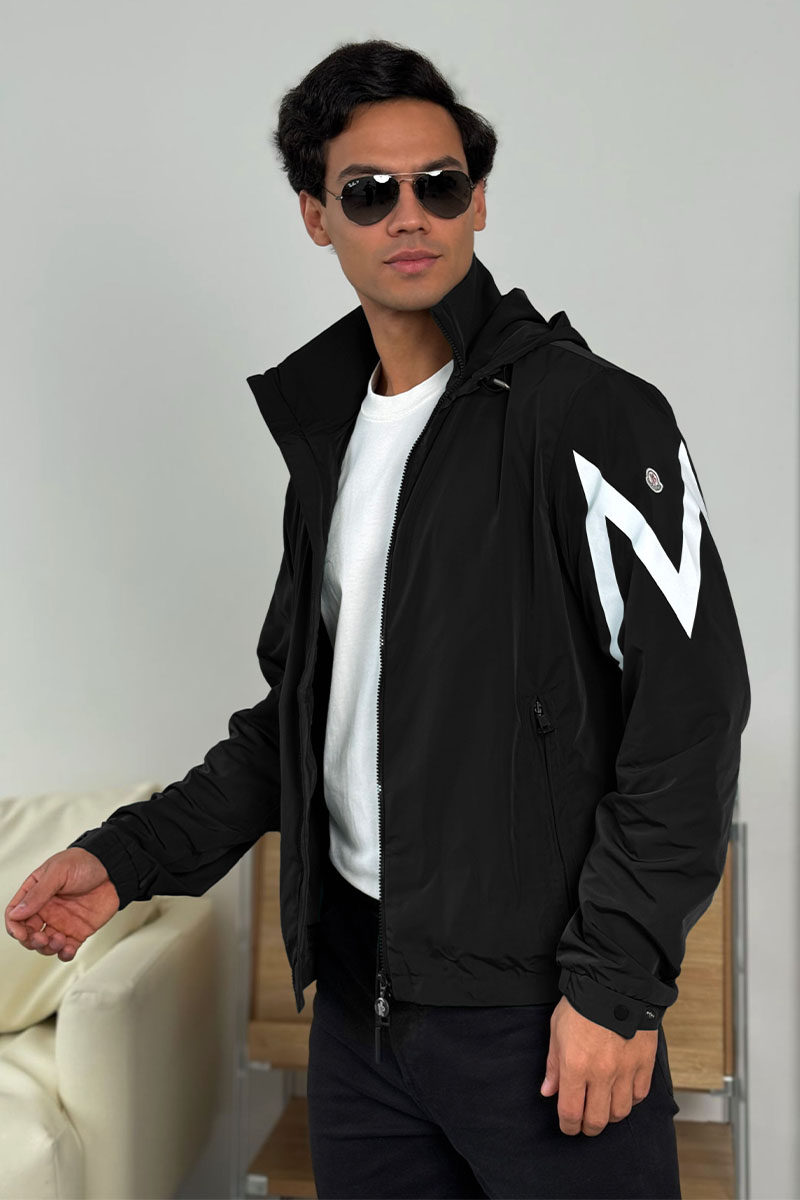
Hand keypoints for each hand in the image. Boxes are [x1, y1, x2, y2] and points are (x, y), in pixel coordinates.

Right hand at [5, 848, 119, 961]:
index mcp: (36, 892)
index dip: (14, 927)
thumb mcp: (58, 871)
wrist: (115, 868)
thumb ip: (38, 893)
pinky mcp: (78, 931)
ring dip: (48, 948)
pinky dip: (64, 954)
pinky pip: (66, 949)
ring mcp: (62, 921)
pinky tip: (68, 949)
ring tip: (59, 939)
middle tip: (42, 938)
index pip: (15, 914)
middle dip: (31, 941)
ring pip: (45, 945)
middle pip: (27, 934)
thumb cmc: (86, 862)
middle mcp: (46, 909)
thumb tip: (16, 913)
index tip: (21, 934)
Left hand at [540, 995, 657, 1135]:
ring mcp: (626, 1070)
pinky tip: (622, 1091)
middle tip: (585, 1123)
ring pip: (620, 1112)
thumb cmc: (581, 1004)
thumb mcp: (557, 1031)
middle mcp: (602, 1073)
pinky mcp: (645, 1063)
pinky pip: (639, 1095)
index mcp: (575, 1065)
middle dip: (588, 1127)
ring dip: (609, 1115)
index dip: (568, 1126)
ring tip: (603, 1106)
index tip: (568, 1126)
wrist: (614, 983)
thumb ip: (553, 1065)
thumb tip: (548, 1092)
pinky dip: (630, 1099)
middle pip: (597, 1120)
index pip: (571, 1113)